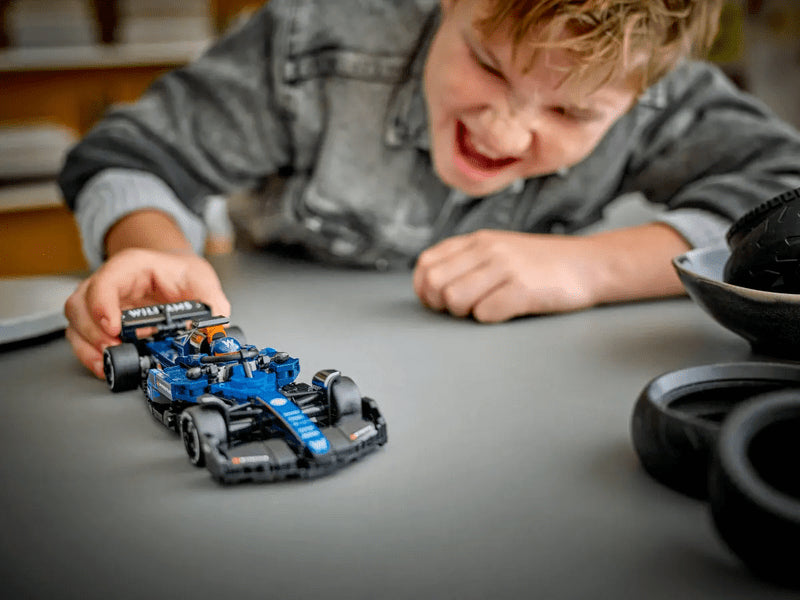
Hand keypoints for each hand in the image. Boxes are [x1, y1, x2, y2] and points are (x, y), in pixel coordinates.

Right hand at [64, 248, 229, 378]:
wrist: (175, 272)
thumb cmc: (181, 273)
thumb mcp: (202, 281)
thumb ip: (212, 304)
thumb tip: (216, 331)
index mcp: (133, 266)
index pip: (107, 279)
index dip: (103, 303)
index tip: (113, 327)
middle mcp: (109, 282)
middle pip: (81, 302)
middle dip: (92, 331)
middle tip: (112, 350)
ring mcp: (101, 302)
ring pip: (76, 321)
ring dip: (87, 346)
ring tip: (106, 362)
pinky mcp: (101, 321)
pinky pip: (83, 336)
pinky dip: (89, 353)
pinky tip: (105, 365)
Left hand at [413, 229, 601, 321]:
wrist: (589, 265)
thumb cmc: (541, 264)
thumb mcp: (499, 249)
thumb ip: (467, 260)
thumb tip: (430, 286)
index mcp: (477, 240)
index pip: (426, 263)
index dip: (423, 288)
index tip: (437, 301)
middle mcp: (488, 249)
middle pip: (435, 283)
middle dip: (441, 304)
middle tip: (462, 309)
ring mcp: (506, 267)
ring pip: (454, 298)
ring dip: (465, 312)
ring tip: (485, 308)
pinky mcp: (523, 289)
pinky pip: (485, 313)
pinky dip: (490, 318)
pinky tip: (506, 311)